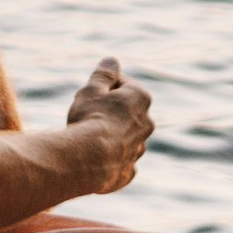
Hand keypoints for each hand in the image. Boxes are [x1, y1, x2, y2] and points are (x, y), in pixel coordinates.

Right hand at [46, 58, 153, 195]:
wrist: (87, 160)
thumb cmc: (90, 119)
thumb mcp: (92, 89)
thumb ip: (104, 74)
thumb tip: (112, 60)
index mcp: (140, 98)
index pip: (122, 84)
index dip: (102, 87)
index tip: (88, 95)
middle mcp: (146, 123)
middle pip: (125, 112)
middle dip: (108, 112)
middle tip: (85, 115)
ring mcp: (139, 149)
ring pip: (123, 138)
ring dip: (109, 136)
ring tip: (86, 139)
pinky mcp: (128, 172)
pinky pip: (118, 162)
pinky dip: (108, 160)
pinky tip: (92, 160)